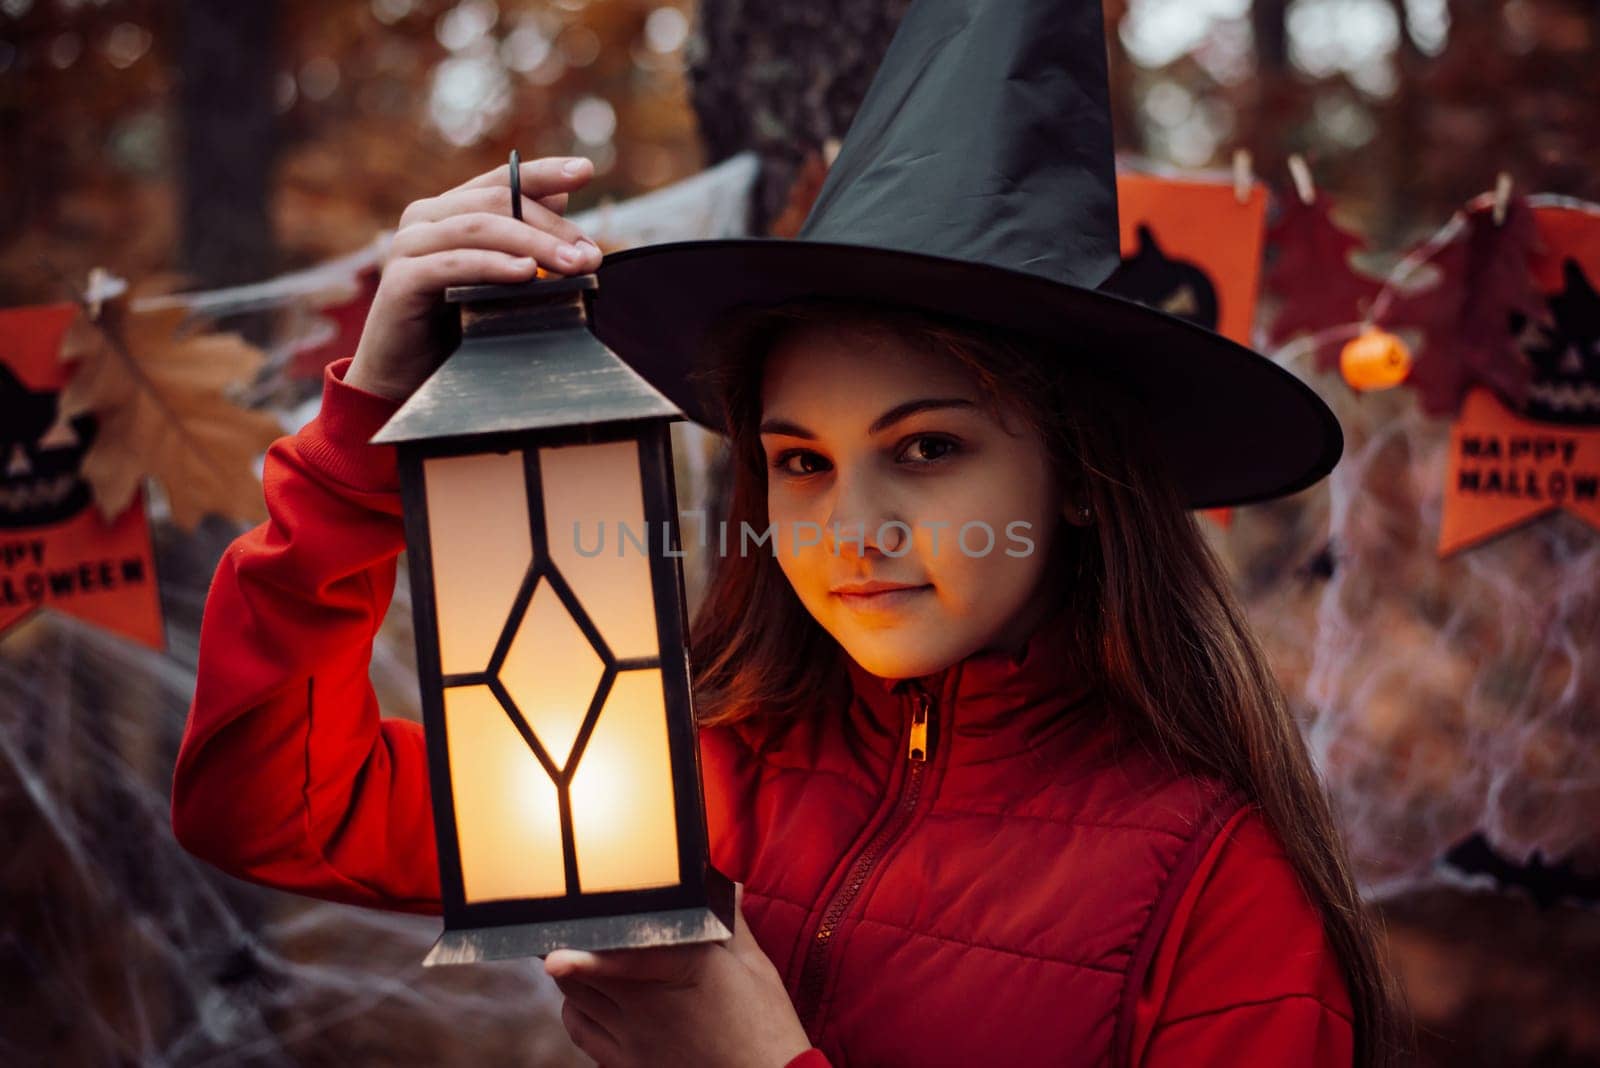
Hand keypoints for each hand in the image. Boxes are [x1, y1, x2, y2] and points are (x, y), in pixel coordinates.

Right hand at [346, 155, 604, 401]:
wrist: (407, 377)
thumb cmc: (456, 326)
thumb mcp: (498, 279)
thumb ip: (522, 240)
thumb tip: (561, 198)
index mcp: (450, 210)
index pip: (502, 181)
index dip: (544, 173)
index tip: (585, 170)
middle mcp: (426, 217)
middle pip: (498, 203)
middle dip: (551, 226)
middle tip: (590, 254)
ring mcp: (409, 244)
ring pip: (480, 228)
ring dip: (532, 244)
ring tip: (572, 265)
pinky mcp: (402, 278)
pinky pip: (455, 263)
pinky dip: (493, 265)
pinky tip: (525, 273)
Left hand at [545, 884, 811, 1067]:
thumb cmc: (765, 1027)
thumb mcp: (754, 969)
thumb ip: (730, 924)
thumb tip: (724, 887)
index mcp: (684, 969)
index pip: (627, 958)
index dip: (587, 958)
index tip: (555, 957)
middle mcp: (649, 1005)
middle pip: (586, 973)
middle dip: (573, 945)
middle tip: (565, 921)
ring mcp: (633, 1039)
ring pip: (576, 1000)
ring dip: (571, 974)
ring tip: (572, 950)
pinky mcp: (627, 1064)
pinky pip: (582, 1033)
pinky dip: (574, 1010)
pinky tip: (585, 998)